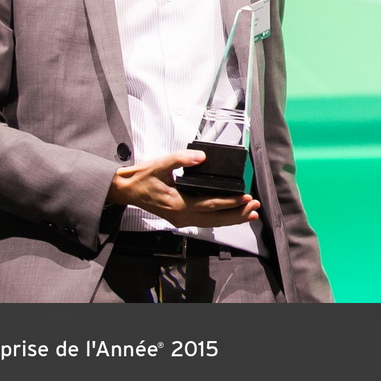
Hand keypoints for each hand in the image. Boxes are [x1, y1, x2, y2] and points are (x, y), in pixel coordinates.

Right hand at [107, 149, 260, 227]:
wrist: (125, 190)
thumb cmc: (142, 178)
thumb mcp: (160, 164)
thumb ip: (182, 159)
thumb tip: (202, 157)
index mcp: (177, 204)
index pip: (209, 205)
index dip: (229, 202)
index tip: (245, 197)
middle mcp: (181, 216)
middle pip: (215, 219)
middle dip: (237, 214)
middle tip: (256, 207)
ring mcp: (181, 220)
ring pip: (211, 223)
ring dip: (232, 219)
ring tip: (251, 213)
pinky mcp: (181, 218)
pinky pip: (205, 222)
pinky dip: (221, 219)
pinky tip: (233, 215)